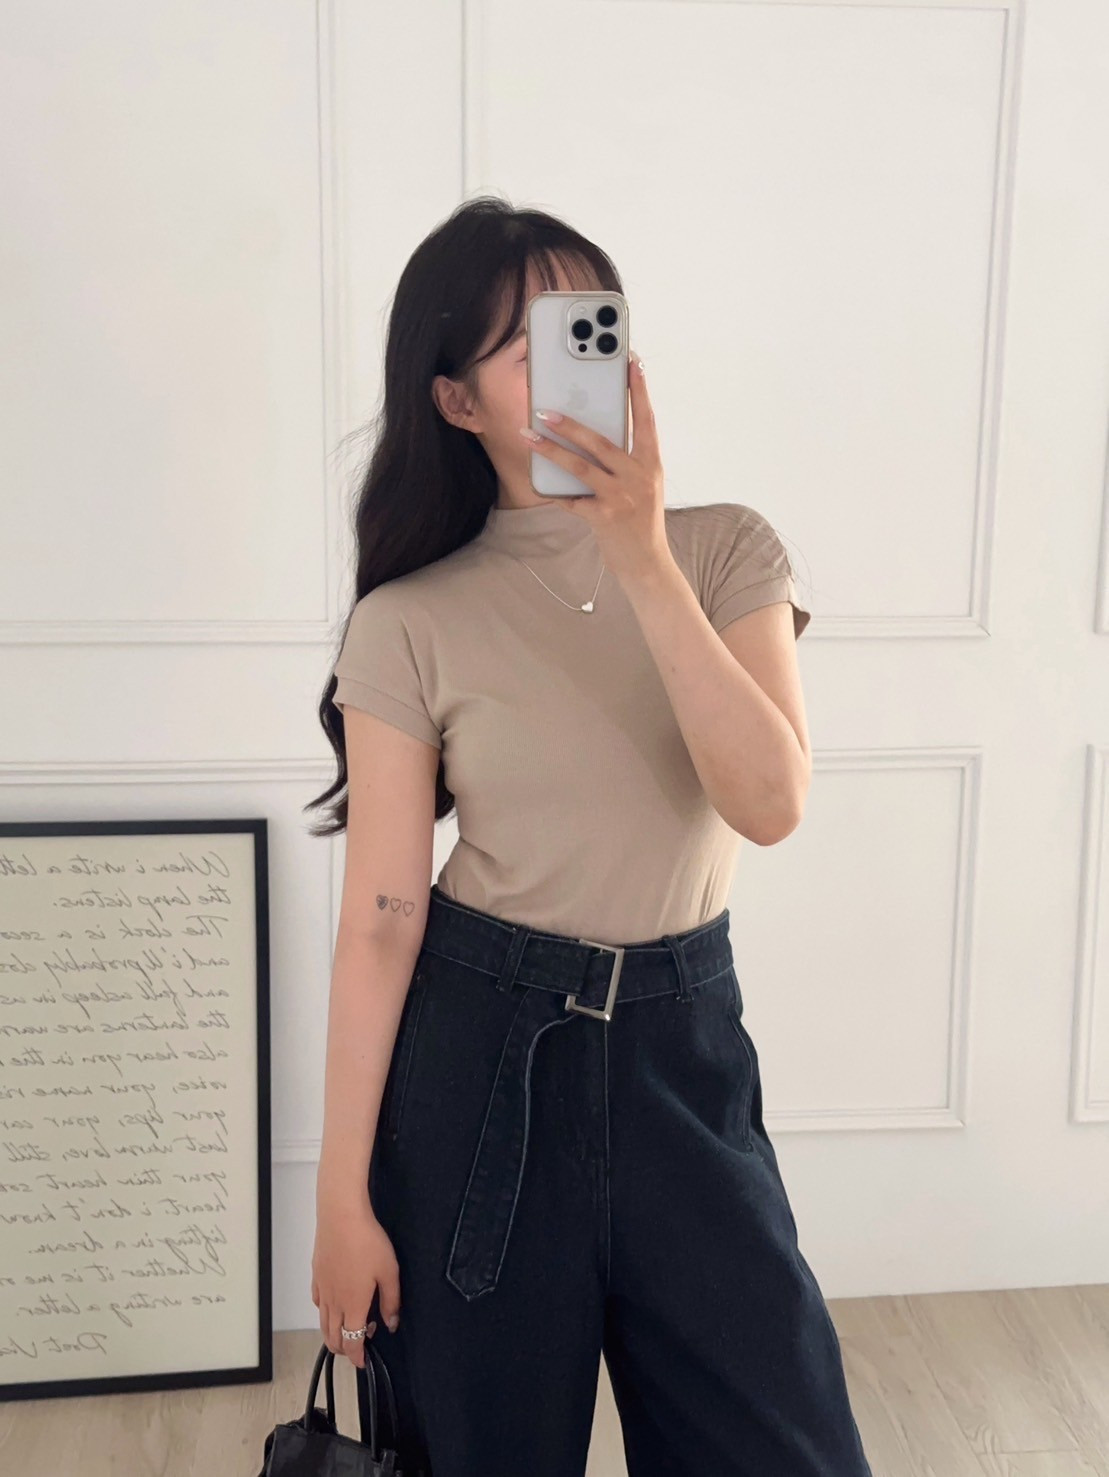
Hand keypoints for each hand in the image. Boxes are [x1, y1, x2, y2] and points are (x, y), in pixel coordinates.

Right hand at [311, 1195, 400, 1368]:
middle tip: (359, 1347)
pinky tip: (334, 1304)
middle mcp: (333, 1302)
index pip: (352, 1342)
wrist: (341, 1216)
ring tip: (347, 1330)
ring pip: (323, 1322)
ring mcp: (322, 1288)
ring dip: (333, 1334)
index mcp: (352, 1306)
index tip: (364, 1362)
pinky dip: (324, 1313)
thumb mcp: (389, 1271)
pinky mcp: (316, 1275)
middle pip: (333, 1337)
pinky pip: (317, 1302)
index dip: (357, 1357)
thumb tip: (391, 1324)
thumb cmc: (368, 1242)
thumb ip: (391, 1301)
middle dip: (344, 1349)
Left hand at [518, 347, 669, 582]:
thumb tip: (593, 435)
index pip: (646, 420)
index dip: (639, 391)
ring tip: (528, 434)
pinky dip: (554, 492)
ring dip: (550, 449)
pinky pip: (572, 500)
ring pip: (580, 466)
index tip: (631, 363)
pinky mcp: (604, 517)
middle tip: (545, 407)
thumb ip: (626, 461)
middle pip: (601, 441)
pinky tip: (538, 483)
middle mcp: (639, 477)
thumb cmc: (641, 521)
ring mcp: (622, 497)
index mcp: (652, 464)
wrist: (647, 564)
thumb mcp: (643, 486)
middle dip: (571, 423)